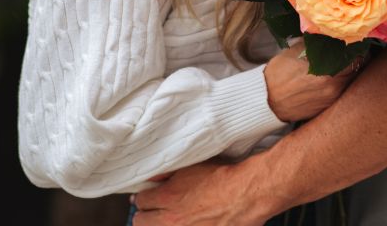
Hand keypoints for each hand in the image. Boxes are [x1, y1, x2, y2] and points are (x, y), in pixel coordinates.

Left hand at [132, 161, 273, 225]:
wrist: (247, 194)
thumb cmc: (224, 178)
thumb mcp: (192, 166)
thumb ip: (168, 173)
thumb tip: (152, 178)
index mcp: (167, 197)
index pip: (140, 201)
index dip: (144, 197)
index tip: (148, 197)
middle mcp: (172, 219)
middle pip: (140, 222)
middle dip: (144, 214)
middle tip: (151, 211)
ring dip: (160, 224)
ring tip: (168, 219)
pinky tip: (188, 223)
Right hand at [264, 41, 358, 121]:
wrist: (266, 101)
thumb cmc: (278, 73)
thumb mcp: (296, 52)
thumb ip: (317, 44)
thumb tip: (333, 35)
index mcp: (327, 71)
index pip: (356, 57)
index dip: (357, 48)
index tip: (354, 43)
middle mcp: (334, 86)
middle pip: (357, 70)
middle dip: (355, 60)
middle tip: (351, 51)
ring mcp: (332, 99)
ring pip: (351, 81)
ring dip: (349, 72)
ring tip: (341, 63)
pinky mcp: (327, 107)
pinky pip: (342, 92)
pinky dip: (341, 83)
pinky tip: (333, 77)